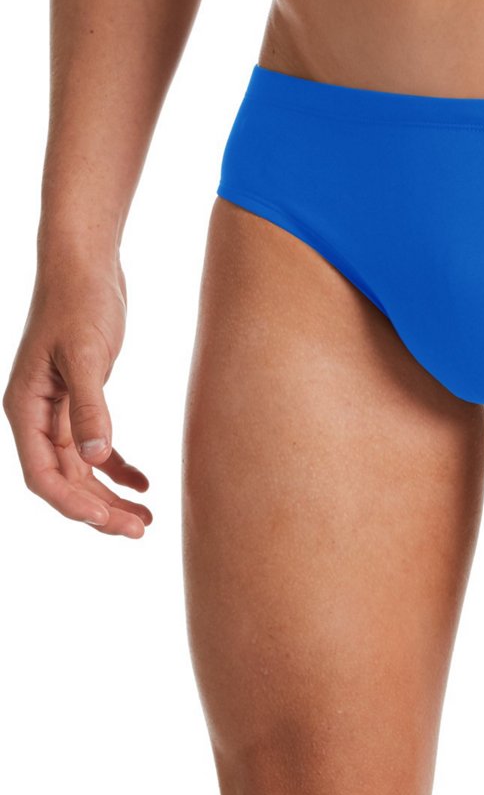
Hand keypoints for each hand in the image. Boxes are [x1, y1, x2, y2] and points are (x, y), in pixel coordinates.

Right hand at [4, 258, 151, 536]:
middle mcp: (36, 415)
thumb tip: (99, 459)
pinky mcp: (81, 400)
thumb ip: (91, 407)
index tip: (108, 521)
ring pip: (82, 470)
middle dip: (99, 510)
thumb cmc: (80, 302)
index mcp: (25, 409)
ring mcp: (57, 410)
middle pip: (64, 481)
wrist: (85, 265)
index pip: (43, 475)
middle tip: (140, 530)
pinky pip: (96, 447)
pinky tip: (145, 483)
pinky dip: (119, 468)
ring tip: (147, 519)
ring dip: (111, 497)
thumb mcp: (88, 355)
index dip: (73, 504)